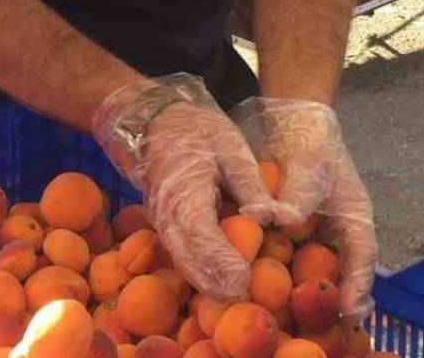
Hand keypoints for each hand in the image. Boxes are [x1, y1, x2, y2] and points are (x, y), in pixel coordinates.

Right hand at [93, 74, 277, 300]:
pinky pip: (180, 255)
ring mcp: (162, 223)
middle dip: (215, 283)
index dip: (221, 259)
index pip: (200, 233)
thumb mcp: (230, 146)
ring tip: (236, 298)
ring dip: (206, 283)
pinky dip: (199, 272)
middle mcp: (167, 213)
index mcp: (185, 190)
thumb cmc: (198, 132)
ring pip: (182, 262)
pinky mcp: (166, 227)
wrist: (156, 124)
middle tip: (244, 299)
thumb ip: (249, 182)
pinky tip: (221, 284)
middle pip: (188, 258)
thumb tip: (268, 217)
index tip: (244, 279)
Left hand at [232, 98, 377, 326]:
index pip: (363, 259)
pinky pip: (288, 262)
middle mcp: (337, 237)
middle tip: (325, 329)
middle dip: (333, 302)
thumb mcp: (309, 168)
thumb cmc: (311, 147)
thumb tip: (281, 218)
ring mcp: (314, 239)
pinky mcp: (291, 239)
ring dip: (305, 296)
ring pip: (314, 274)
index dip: (359, 287)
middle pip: (341, 276)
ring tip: (293, 321)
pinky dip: (279, 278)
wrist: (292, 128)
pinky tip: (260, 295)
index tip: (351, 311)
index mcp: (354, 222)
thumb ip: (298, 195)